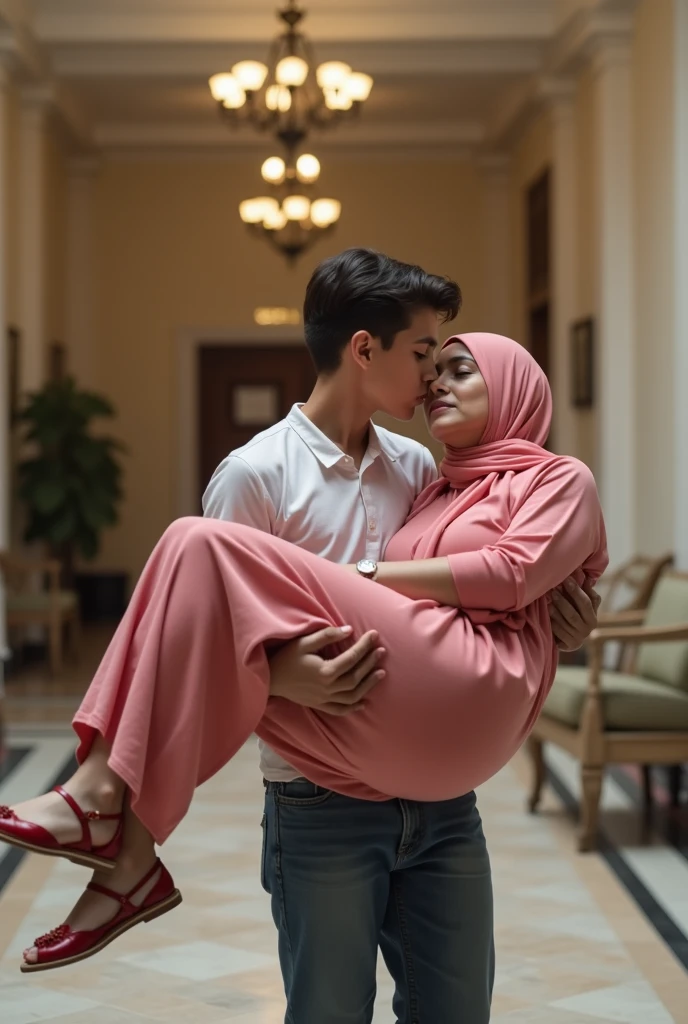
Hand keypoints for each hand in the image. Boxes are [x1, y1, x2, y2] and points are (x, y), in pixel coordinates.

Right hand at [268, 625, 385, 715]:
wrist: (269, 679)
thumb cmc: (286, 657)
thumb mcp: (304, 642)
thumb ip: (327, 636)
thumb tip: (349, 630)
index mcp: (325, 671)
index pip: (351, 657)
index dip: (365, 646)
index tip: (375, 635)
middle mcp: (327, 688)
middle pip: (355, 676)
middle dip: (370, 663)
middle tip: (381, 651)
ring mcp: (324, 699)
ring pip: (352, 695)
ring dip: (368, 684)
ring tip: (380, 673)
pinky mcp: (319, 704)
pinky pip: (340, 709)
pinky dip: (353, 707)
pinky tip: (364, 702)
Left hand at [549, 577, 600, 651]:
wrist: (571, 639)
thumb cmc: (577, 616)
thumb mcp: (584, 605)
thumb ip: (585, 591)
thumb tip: (583, 573)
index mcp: (593, 616)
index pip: (586, 602)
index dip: (576, 590)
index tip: (566, 578)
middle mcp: (588, 628)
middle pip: (573, 613)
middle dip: (562, 601)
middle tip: (552, 590)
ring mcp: (579, 638)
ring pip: (565, 622)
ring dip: (555, 611)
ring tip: (546, 601)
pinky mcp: (569, 645)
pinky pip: (559, 632)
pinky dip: (552, 623)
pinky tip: (546, 614)